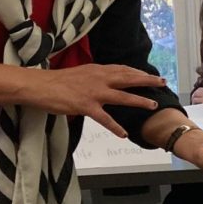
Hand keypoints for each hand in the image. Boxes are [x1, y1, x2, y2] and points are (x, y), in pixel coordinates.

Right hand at [22, 65, 165, 136]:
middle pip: (128, 78)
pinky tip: (124, 134)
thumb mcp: (80, 73)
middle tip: (163, 82)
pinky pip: (104, 119)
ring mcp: (94, 92)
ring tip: (153, 106)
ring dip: (139, 101)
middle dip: (147, 80)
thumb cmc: (57, 81)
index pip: (123, 69)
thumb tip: (106, 80)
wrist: (39, 85)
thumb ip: (95, 77)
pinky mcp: (86, 106)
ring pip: (123, 97)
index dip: (138, 72)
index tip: (151, 74)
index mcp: (97, 70)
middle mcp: (99, 79)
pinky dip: (115, 127)